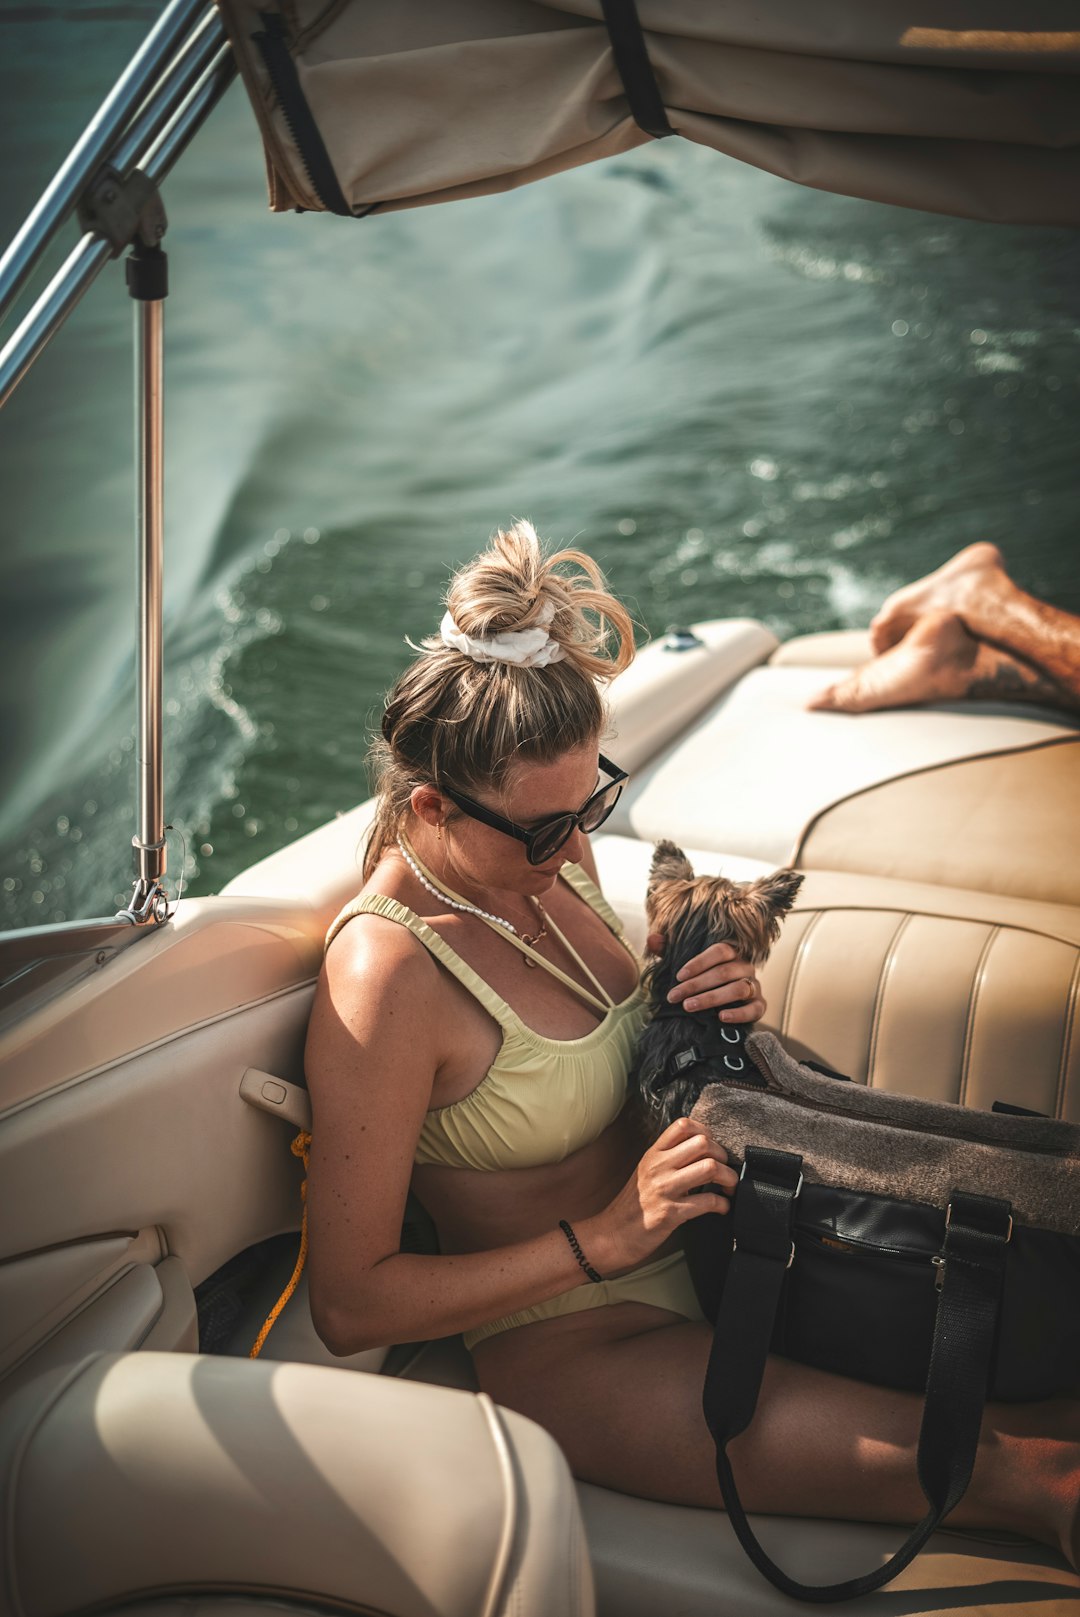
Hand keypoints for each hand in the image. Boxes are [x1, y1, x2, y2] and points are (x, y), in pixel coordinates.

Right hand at [589, 1116, 736, 1271]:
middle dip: (723, 1156)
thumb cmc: (633, 1204)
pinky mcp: (671, 1213)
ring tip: (728, 1188)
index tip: (713, 1147)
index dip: (706, 1132)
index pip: (683, 1125)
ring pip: (710, 1168)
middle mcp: (658, 1167)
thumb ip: (668, 1158)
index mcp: (653, 1154)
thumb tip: (702, 1151)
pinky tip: (721, 1208)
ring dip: (728, 1178)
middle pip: (703, 1143)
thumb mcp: (646, 1171)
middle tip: (724, 1170)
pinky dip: (723, 1204)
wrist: (613, 1234)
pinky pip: (708, 1202)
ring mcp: (664, 1189)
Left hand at [645, 932, 766, 1023]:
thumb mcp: (685, 967)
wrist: (722, 1007)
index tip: (678, 976)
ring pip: (738, 989)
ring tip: (689, 1007)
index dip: (699, 962)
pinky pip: (755, 1009)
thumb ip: (669, 952)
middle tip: (674, 997)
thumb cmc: (702, 981)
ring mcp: (755, 986)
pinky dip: (739, 1013)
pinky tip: (721, 1017)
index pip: (719, 951)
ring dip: (712, 998)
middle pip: (724, 972)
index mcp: (731, 953)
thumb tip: (652, 939)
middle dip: (696, 985)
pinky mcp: (760, 1006)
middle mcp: (745, 967)